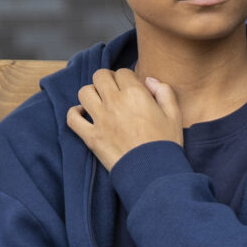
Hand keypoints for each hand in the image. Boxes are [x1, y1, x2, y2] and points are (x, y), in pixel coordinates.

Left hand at [66, 68, 183, 166]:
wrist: (154, 173)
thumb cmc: (166, 144)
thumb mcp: (174, 114)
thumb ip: (164, 91)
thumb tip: (149, 81)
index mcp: (135, 94)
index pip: (122, 72)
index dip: (127, 78)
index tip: (130, 89)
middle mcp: (115, 102)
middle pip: (100, 76)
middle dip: (107, 80)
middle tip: (113, 91)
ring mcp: (100, 119)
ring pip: (84, 92)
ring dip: (91, 94)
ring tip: (99, 102)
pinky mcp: (91, 137)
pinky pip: (72, 118)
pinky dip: (75, 113)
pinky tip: (83, 114)